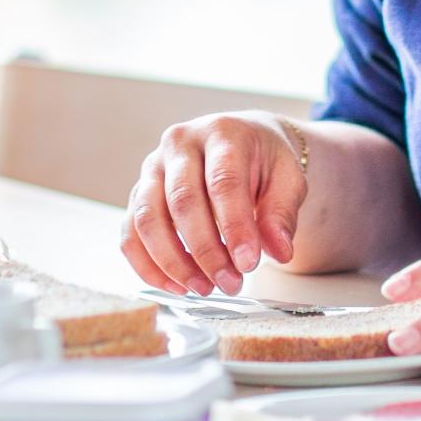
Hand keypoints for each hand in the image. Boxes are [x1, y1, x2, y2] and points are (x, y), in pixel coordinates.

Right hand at [120, 113, 305, 295]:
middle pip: (183, 201)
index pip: (223, 181)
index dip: (235, 226)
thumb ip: (282, 213)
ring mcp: (153, 167)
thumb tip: (279, 250)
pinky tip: (176, 286)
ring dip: (173, 262)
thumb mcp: (288, 178)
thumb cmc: (263, 160)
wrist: (242, 141)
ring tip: (204, 288)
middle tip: (229, 283)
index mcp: (222, 133)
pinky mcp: (138, 193)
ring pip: (148, 218)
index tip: (248, 262)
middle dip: (206, 250)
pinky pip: (131, 234)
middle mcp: (180, 144)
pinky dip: (148, 266)